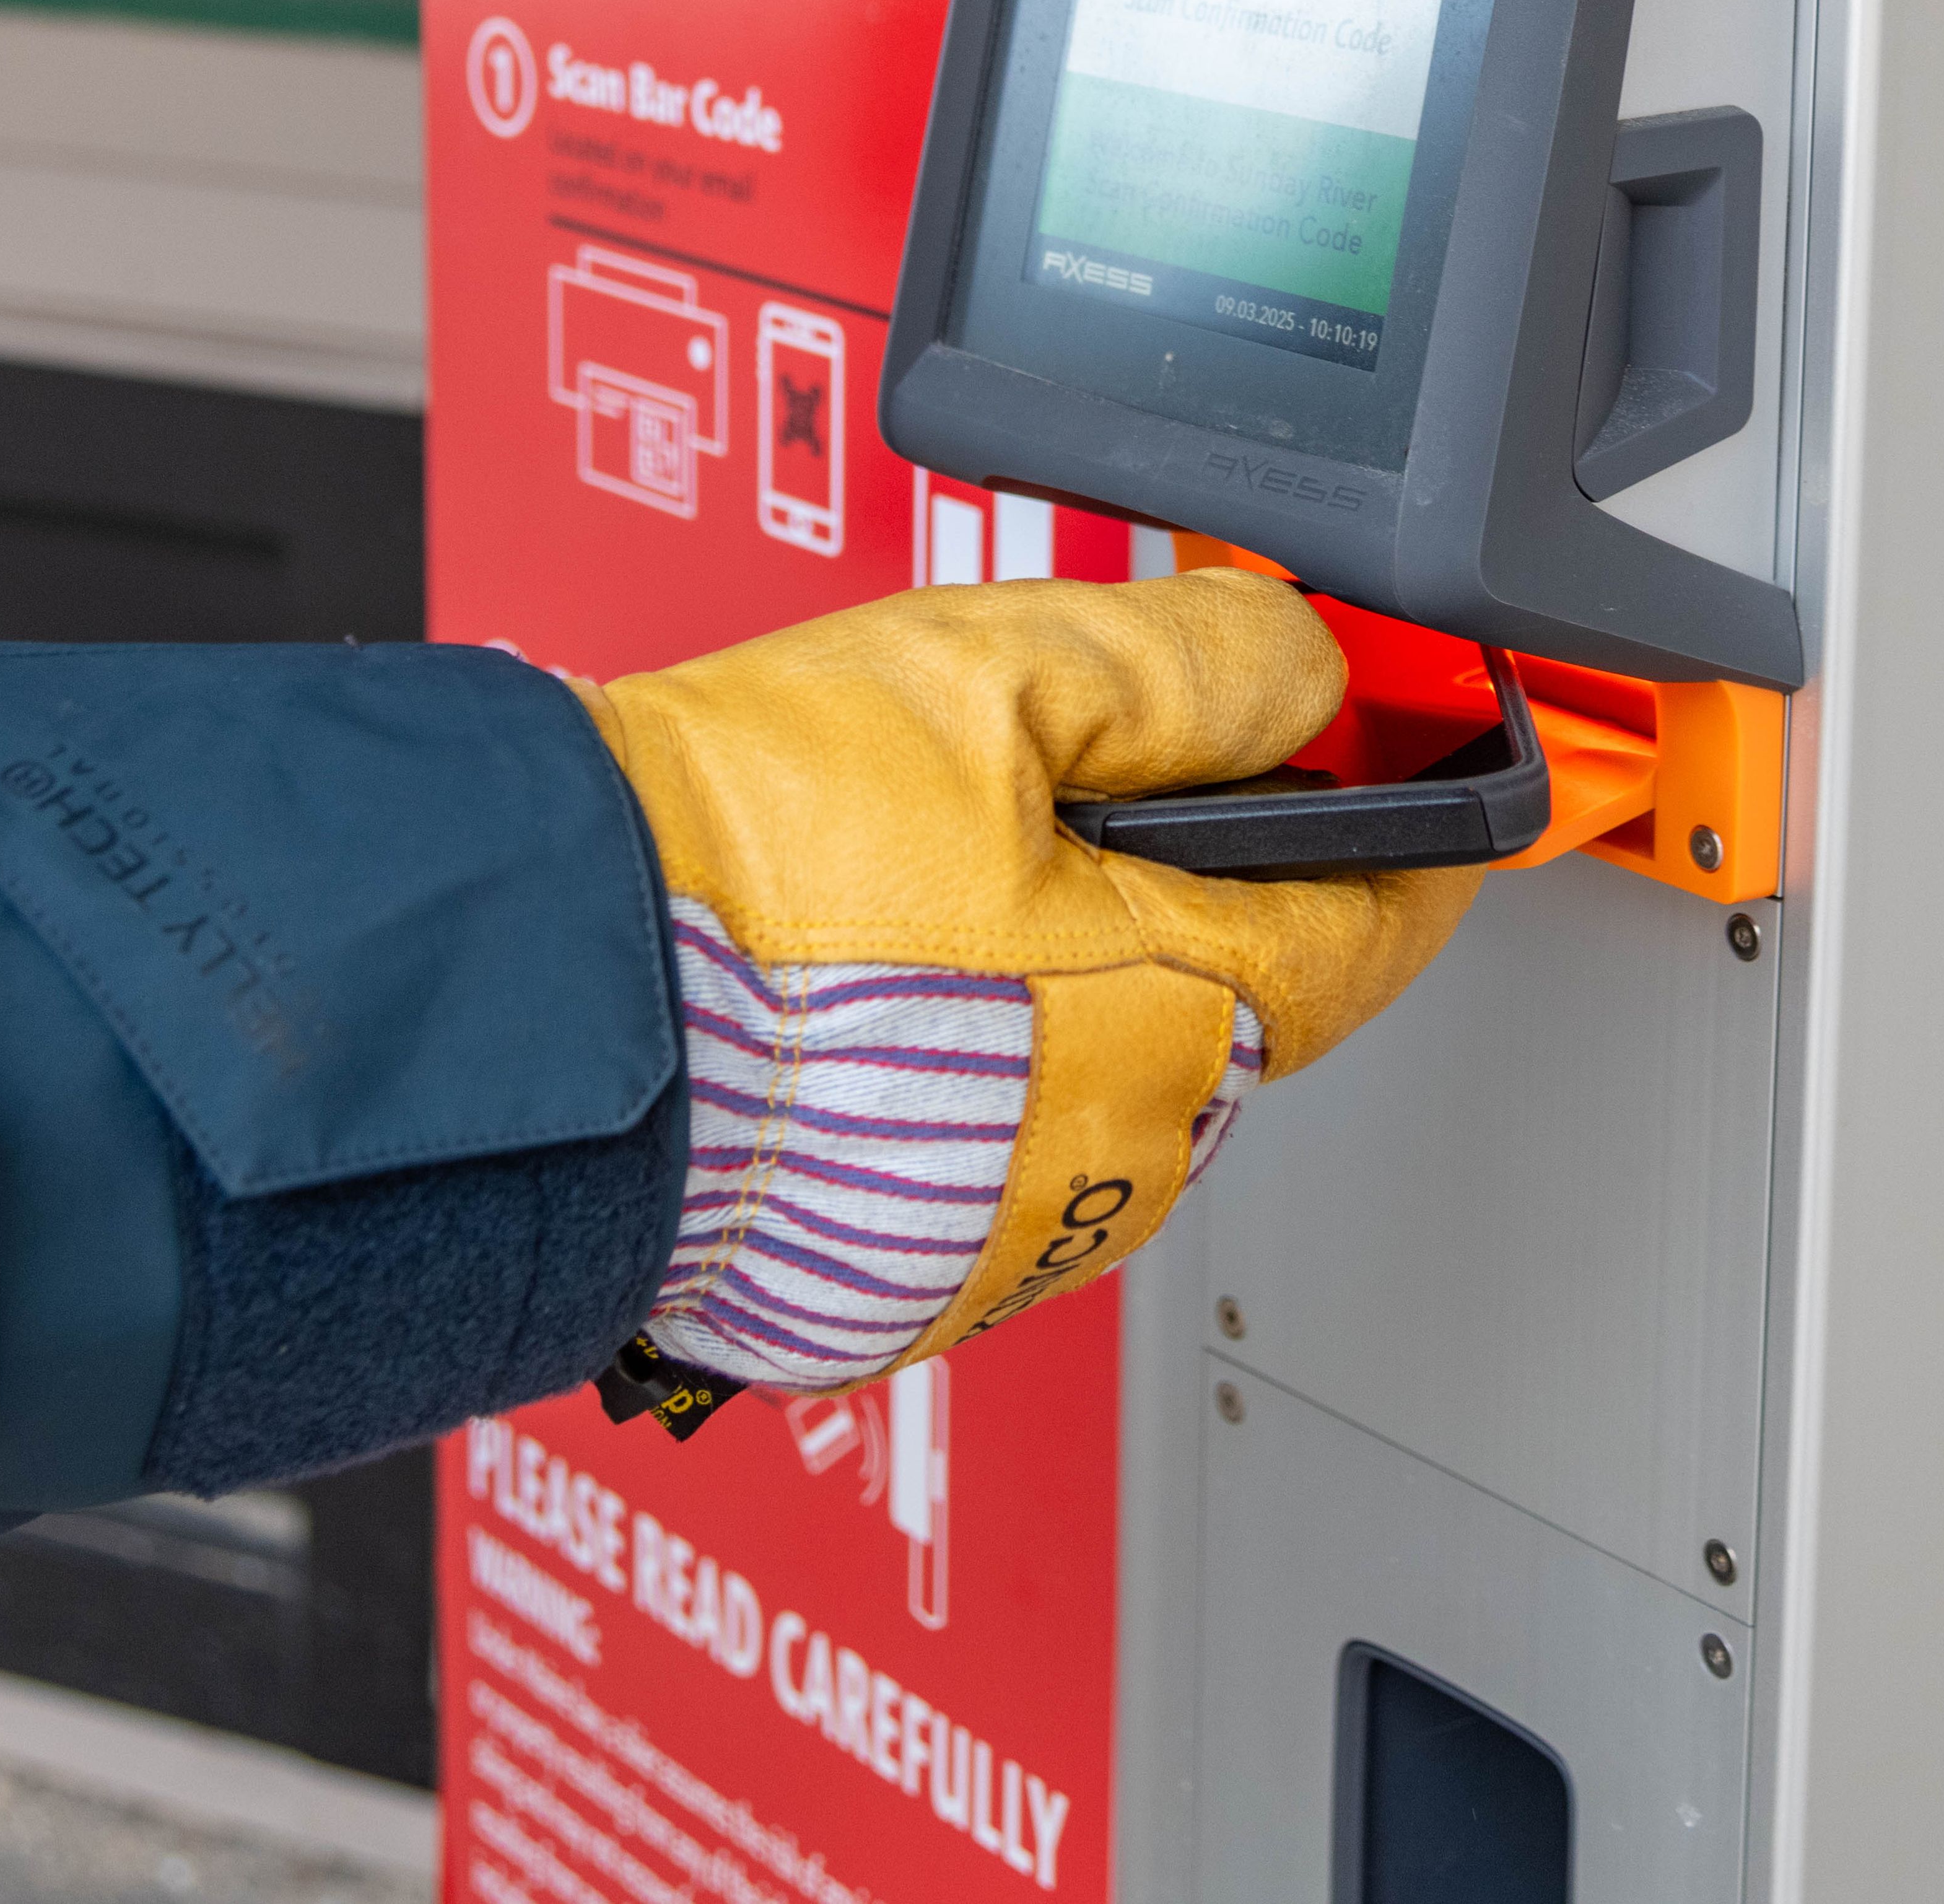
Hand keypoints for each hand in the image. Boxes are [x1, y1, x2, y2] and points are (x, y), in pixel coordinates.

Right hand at [576, 569, 1480, 1390]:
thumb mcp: (999, 675)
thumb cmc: (745, 862)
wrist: (541, 1000)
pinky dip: (953, 1071)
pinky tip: (863, 988)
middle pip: (1236, 991)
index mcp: (1192, 1018)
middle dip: (1190, 879)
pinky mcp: (895, 1280)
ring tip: (929, 879)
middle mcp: (1126, 1158)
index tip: (1392, 750)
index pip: (1387, 916)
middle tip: (1075, 774)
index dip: (1402, 808)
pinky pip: (980, 1155)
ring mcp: (1007, 1237)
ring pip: (1101, 1075)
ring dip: (1060, 979)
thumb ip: (1192, 663)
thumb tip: (1305, 665)